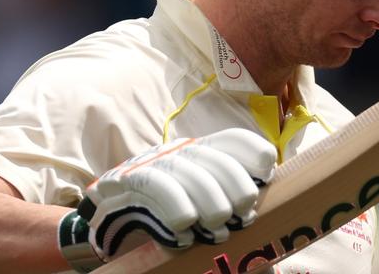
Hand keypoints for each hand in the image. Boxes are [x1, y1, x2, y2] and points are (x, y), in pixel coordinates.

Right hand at [73, 128, 276, 262]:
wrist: (110, 239)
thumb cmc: (168, 233)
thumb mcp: (205, 222)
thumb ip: (234, 222)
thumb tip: (268, 238)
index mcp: (201, 156)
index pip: (232, 140)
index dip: (254, 152)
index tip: (267, 176)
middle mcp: (177, 153)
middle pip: (214, 156)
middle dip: (237, 186)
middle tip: (244, 217)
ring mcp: (150, 164)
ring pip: (187, 170)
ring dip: (210, 202)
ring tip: (218, 231)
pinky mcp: (123, 180)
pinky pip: (155, 184)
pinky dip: (175, 208)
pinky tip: (184, 236)